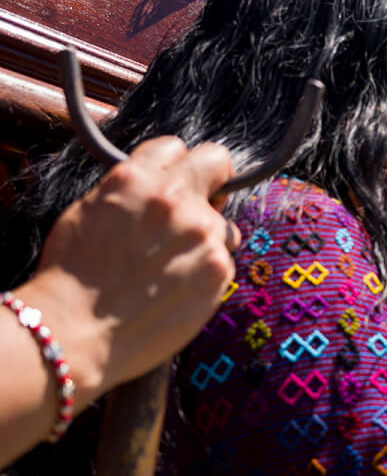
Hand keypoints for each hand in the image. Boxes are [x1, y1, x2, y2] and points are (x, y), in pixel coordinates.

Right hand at [24, 137, 237, 399]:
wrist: (76, 330)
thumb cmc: (73, 275)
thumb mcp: (90, 210)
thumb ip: (132, 189)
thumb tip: (159, 183)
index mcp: (137, 178)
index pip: (175, 146)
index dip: (174, 165)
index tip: (174, 180)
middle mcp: (177, 198)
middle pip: (218, 162)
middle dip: (211, 178)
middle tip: (200, 202)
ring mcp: (204, 234)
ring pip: (224, 222)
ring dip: (208, 235)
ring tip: (172, 265)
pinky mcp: (220, 269)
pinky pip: (223, 259)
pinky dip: (206, 270)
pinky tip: (177, 287)